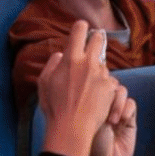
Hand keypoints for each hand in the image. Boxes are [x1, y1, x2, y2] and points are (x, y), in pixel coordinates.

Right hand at [36, 22, 119, 155]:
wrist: (72, 128)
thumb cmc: (55, 107)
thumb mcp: (44, 82)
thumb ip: (52, 64)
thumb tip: (60, 54)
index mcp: (70, 58)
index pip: (80, 30)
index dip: (81, 27)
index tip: (81, 29)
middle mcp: (88, 62)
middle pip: (98, 39)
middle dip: (95, 39)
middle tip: (91, 47)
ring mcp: (101, 75)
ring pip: (103, 63)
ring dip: (97, 69)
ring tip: (87, 86)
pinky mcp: (110, 87)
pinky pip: (108, 80)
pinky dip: (103, 85)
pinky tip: (95, 97)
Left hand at [87, 83, 136, 155]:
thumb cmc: (86, 143)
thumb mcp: (83, 118)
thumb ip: (89, 99)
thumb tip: (94, 82)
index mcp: (86, 101)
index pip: (93, 82)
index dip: (95, 82)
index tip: (91, 90)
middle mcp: (101, 104)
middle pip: (108, 83)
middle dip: (106, 91)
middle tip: (100, 105)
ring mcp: (116, 112)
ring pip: (121, 91)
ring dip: (117, 101)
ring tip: (111, 119)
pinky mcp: (130, 121)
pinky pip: (132, 104)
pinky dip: (127, 109)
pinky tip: (121, 120)